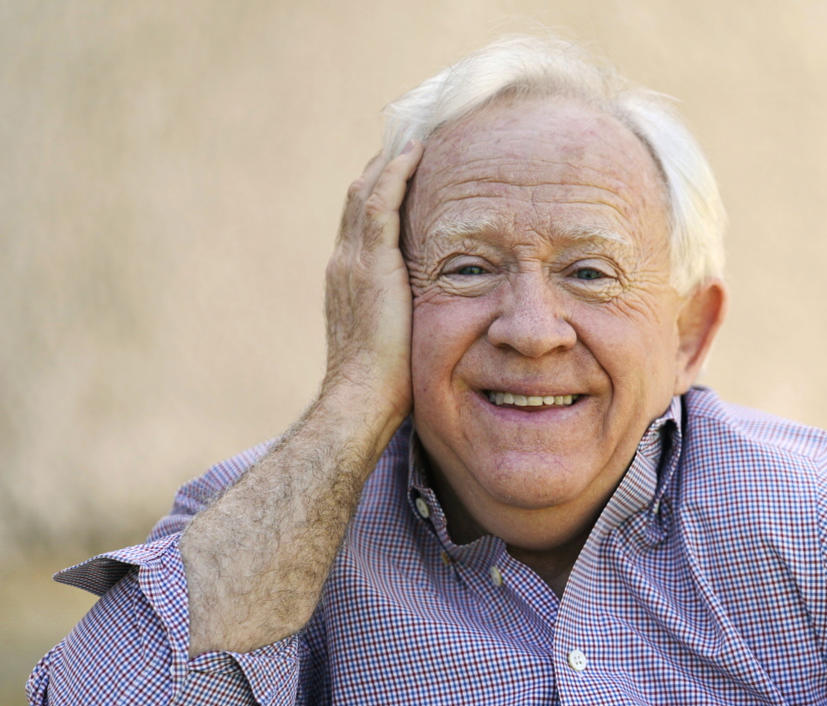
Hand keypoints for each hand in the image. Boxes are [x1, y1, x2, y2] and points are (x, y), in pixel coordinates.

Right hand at [322, 143, 423, 419]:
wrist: (361, 397)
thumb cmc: (385, 385)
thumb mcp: (393, 340)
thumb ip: (404, 316)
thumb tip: (429, 317)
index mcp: (348, 279)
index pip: (363, 221)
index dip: (381, 191)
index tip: (403, 168)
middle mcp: (344, 262)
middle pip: (360, 197)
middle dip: (383, 165)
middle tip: (409, 137)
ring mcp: (353, 260)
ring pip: (368, 191)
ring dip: (390, 159)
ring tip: (415, 133)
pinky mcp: (371, 263)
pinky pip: (381, 203)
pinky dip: (396, 174)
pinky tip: (416, 153)